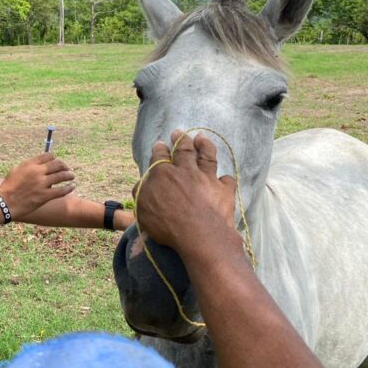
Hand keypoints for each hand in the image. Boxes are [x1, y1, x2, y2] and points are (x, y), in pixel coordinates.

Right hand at [0, 153, 75, 218]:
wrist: (5, 202)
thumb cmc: (9, 187)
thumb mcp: (17, 170)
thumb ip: (29, 166)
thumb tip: (40, 164)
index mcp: (30, 164)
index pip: (48, 156)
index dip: (55, 158)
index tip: (57, 162)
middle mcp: (37, 172)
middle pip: (57, 164)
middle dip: (64, 165)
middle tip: (68, 168)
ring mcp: (42, 184)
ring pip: (61, 176)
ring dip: (69, 175)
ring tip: (72, 176)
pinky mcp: (45, 196)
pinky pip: (61, 190)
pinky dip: (69, 188)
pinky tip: (72, 186)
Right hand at [134, 130, 236, 257]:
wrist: (199, 235)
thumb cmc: (167, 225)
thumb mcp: (143, 210)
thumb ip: (142, 192)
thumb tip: (142, 182)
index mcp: (163, 174)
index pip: (159, 156)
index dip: (159, 149)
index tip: (160, 144)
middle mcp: (185, 171)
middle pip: (183, 149)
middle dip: (180, 139)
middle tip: (178, 132)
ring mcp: (206, 178)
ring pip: (207, 155)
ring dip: (204, 145)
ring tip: (202, 138)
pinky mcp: (223, 190)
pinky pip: (226, 180)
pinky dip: (224, 179)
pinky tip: (224, 179)